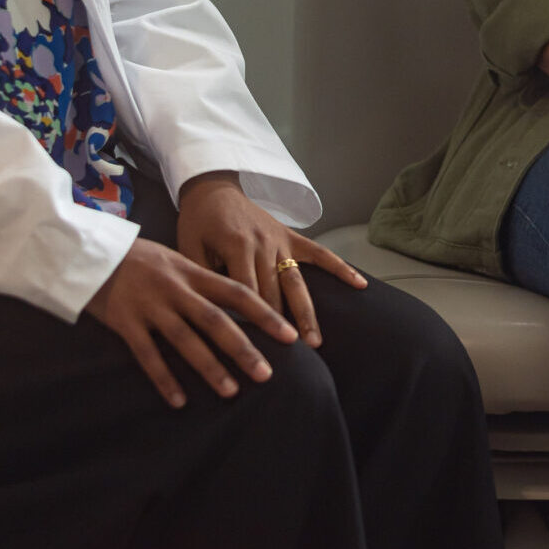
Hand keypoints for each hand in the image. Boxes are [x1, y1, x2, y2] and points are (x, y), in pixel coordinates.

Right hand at [85, 235, 297, 409]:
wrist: (85, 250)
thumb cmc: (134, 257)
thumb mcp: (172, 259)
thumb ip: (199, 279)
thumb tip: (234, 301)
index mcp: (190, 271)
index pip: (236, 293)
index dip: (265, 314)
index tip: (289, 335)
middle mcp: (175, 288)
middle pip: (216, 321)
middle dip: (243, 349)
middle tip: (267, 374)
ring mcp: (149, 305)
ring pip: (185, 340)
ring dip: (210, 368)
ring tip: (231, 392)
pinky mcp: (124, 322)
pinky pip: (147, 355)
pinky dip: (164, 379)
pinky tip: (179, 401)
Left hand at [175, 171, 366, 347]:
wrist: (213, 188)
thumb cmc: (198, 221)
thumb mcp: (188, 246)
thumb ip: (201, 276)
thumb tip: (209, 313)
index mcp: (236, 246)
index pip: (245, 292)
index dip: (250, 322)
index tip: (255, 351)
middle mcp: (262, 244)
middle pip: (273, 293)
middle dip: (280, 327)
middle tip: (288, 360)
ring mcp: (280, 241)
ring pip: (297, 282)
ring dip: (306, 313)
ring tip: (314, 342)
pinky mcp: (292, 237)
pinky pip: (320, 254)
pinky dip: (341, 268)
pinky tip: (360, 284)